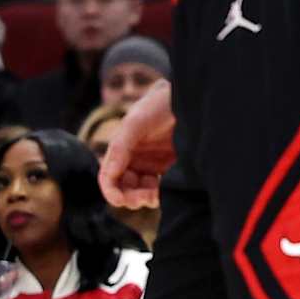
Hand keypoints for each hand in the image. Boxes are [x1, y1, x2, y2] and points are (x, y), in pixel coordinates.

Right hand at [98, 79, 176, 207]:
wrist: (190, 98)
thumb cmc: (160, 104)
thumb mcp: (137, 120)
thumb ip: (121, 145)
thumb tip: (109, 174)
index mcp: (122, 147)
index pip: (108, 175)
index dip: (110, 190)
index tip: (119, 200)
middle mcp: (134, 157)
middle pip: (123, 186)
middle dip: (129, 196)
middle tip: (142, 199)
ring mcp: (151, 163)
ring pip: (139, 190)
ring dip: (143, 198)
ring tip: (154, 196)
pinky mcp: (168, 167)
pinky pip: (158, 188)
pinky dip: (157, 194)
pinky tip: (162, 193)